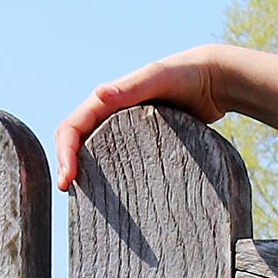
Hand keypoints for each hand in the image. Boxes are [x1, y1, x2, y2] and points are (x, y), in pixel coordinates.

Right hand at [54, 51, 226, 191]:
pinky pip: (119, 162)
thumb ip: (131, 87)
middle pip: (76, 144)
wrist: (213, 82)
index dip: (64, 153)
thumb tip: (99, 94)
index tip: (67, 180)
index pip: (71, 128)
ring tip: (85, 202)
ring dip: (86, 175)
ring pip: (95, 155)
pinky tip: (117, 199)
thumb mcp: (157, 78)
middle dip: (68, 167)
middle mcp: (109, 116)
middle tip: (69, 194)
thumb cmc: (185, 75)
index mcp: (104, 101)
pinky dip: (110, 178)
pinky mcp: (143, 144)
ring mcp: (125, 132)